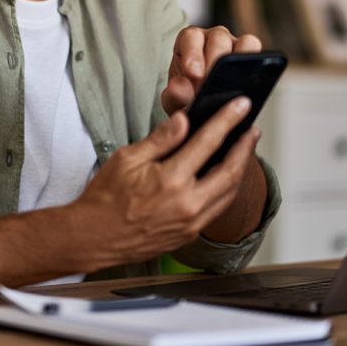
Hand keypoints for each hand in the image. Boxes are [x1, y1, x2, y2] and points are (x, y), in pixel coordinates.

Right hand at [67, 96, 260, 267]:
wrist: (93, 239)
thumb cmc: (105, 200)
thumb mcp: (127, 159)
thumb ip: (160, 139)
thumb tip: (183, 120)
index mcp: (170, 181)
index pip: (208, 142)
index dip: (228, 120)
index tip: (241, 106)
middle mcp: (187, 205)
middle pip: (231, 171)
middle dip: (245, 147)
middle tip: (252, 129)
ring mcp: (191, 223)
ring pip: (229, 193)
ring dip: (241, 169)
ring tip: (244, 150)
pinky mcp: (189, 234)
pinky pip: (218, 208)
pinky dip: (227, 189)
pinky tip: (226, 176)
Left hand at [161, 26, 261, 114]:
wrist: (202, 107)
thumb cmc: (187, 97)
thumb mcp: (175, 100)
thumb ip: (175, 95)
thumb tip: (180, 87)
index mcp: (189, 41)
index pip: (191, 37)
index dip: (193, 53)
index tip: (194, 74)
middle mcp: (212, 38)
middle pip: (219, 38)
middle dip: (216, 62)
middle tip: (212, 85)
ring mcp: (234, 44)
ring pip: (244, 42)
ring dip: (239, 63)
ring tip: (232, 87)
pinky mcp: (251, 56)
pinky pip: (258, 54)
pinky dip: (255, 67)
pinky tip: (248, 87)